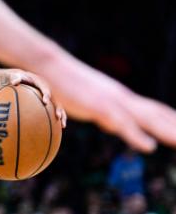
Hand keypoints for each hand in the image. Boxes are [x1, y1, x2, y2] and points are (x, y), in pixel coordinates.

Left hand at [4, 69, 66, 127]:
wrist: (21, 78)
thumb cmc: (16, 78)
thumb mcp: (14, 76)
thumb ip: (15, 78)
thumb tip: (14, 82)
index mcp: (40, 83)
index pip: (45, 88)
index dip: (46, 95)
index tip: (45, 102)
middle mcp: (47, 90)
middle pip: (55, 100)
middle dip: (57, 108)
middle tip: (58, 116)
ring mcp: (48, 97)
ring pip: (57, 107)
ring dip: (61, 115)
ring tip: (63, 125)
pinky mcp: (47, 103)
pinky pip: (52, 111)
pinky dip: (55, 119)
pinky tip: (58, 129)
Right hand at [39, 58, 175, 151]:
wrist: (50, 65)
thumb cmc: (62, 82)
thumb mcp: (86, 99)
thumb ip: (99, 111)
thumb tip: (107, 123)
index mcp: (120, 95)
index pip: (153, 108)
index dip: (171, 119)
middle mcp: (122, 97)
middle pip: (157, 113)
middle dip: (175, 126)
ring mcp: (112, 101)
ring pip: (147, 119)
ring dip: (167, 132)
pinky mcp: (99, 107)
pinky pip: (122, 124)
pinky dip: (137, 136)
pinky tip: (149, 147)